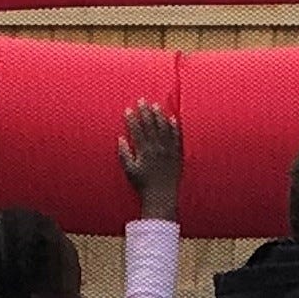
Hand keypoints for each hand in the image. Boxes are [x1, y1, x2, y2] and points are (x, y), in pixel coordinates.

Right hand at [118, 99, 182, 214]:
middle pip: (150, 126)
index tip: (128, 109)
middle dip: (145, 112)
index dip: (132, 119)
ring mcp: (168, 150)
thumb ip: (124, 154)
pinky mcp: (177, 154)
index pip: (136, 130)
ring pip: (164, 128)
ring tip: (156, 105)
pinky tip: (173, 118)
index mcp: (143, 151)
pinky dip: (175, 127)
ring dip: (160, 115)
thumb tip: (121, 139)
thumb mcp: (130, 171)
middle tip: (142, 100)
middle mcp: (156, 148)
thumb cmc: (143, 185)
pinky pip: (177, 137)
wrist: (162, 196)